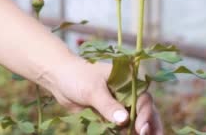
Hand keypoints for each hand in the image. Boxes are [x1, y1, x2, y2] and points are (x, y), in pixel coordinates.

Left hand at [40, 57, 162, 134]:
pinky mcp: (108, 115)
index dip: (145, 115)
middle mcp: (127, 93)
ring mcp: (118, 105)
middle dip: (147, 126)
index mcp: (128, 81)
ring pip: (134, 122)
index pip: (144, 100)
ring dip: (138, 132)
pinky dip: (124, 133)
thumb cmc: (76, 76)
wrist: (57, 78)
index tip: (141, 127)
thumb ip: (108, 105)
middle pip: (144, 113)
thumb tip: (124, 120)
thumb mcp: (92, 90)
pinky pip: (120, 127)